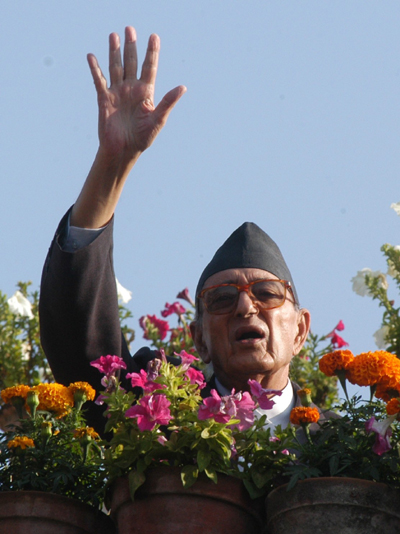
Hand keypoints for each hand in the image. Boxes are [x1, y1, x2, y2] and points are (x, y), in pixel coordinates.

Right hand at [88, 26, 185, 158]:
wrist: (123, 151)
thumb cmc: (143, 138)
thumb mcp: (158, 120)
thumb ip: (168, 102)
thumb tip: (182, 87)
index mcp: (146, 93)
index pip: (149, 68)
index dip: (152, 52)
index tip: (154, 36)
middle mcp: (132, 89)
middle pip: (132, 63)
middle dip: (131, 46)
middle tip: (130, 28)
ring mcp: (117, 93)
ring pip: (116, 67)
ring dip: (114, 52)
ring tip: (114, 35)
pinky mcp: (104, 99)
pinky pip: (99, 81)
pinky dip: (95, 69)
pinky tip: (92, 56)